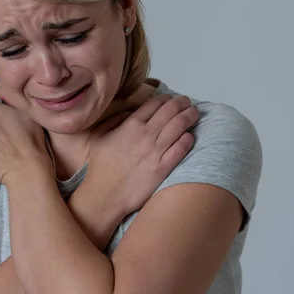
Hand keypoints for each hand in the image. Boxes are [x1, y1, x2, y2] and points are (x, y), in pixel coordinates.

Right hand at [83, 94, 197, 216]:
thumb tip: (128, 113)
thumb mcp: (98, 136)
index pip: (154, 103)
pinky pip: (180, 149)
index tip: (171, 99)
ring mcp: (155, 151)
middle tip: (187, 102)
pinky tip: (190, 136)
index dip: (166, 98)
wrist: (105, 194)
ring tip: (194, 113)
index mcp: (130, 125)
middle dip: (182, 103)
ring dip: (189, 116)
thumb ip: (113, 120)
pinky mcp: (163, 168)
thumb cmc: (100, 167)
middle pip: (170, 110)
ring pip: (179, 126)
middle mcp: (145, 134)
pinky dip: (188, 139)